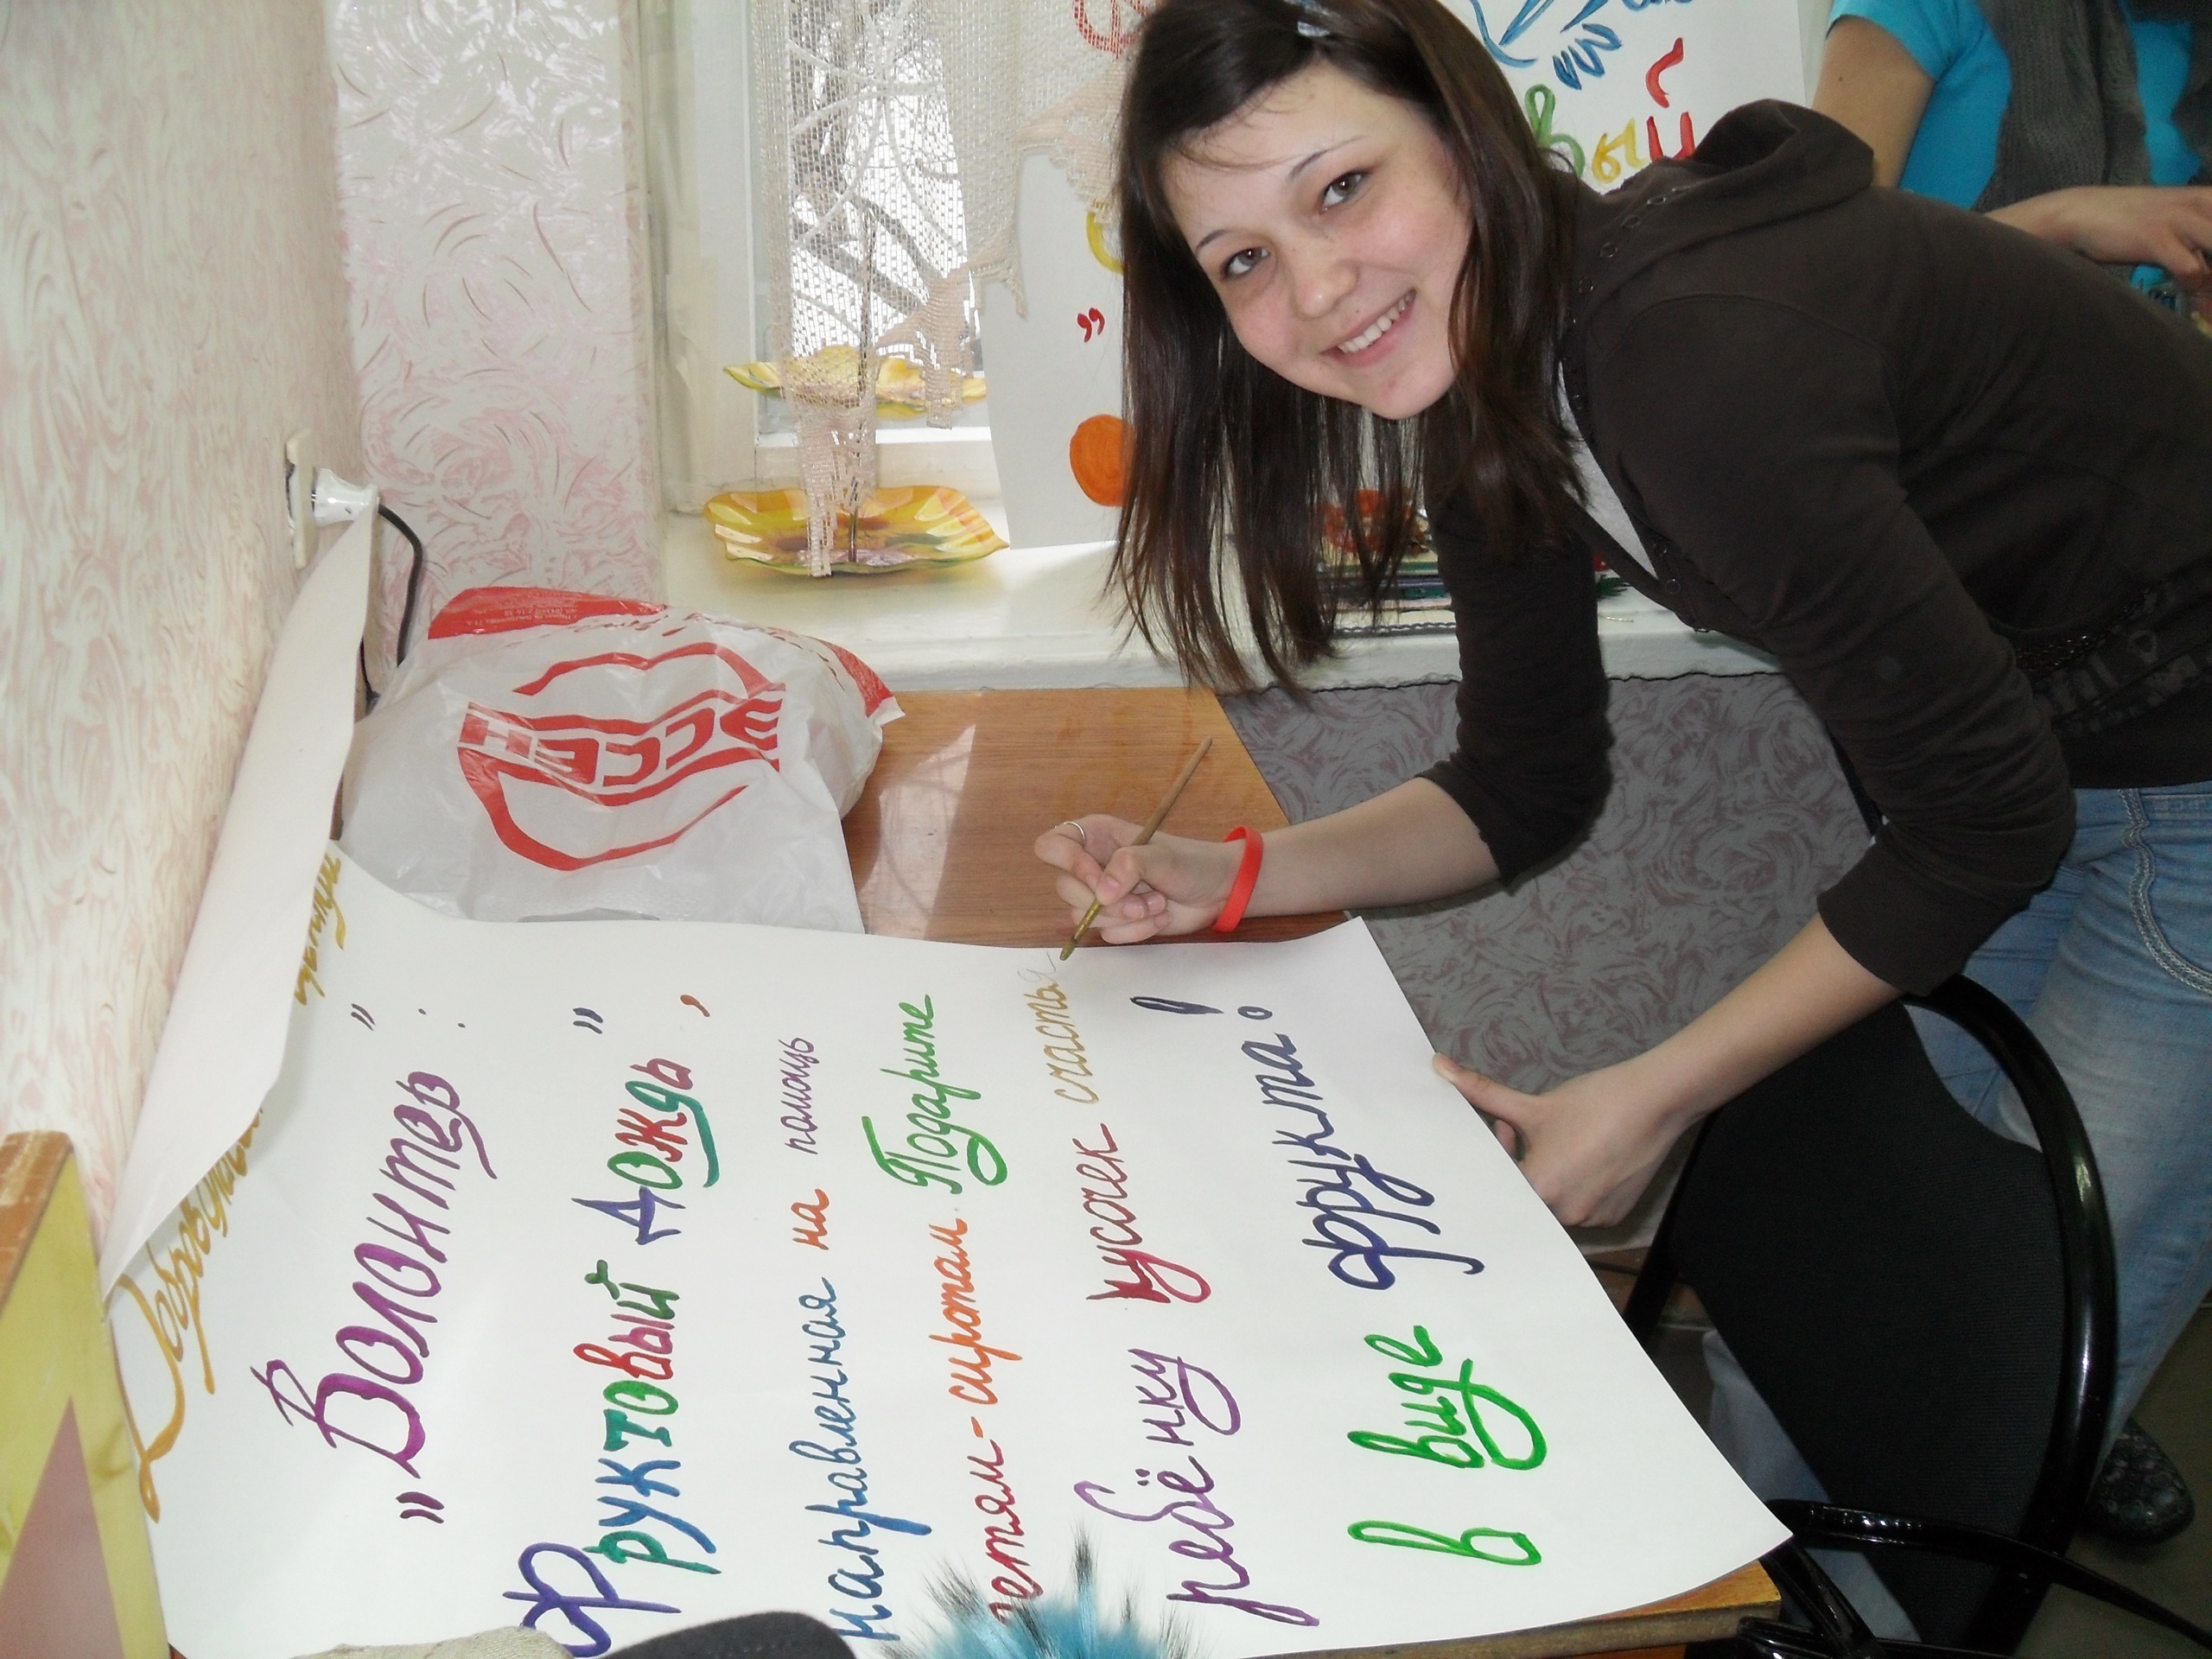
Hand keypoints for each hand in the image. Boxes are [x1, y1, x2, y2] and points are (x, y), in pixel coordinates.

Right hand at [1032, 816, 1243, 942]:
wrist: (1216, 891)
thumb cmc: (1189, 862)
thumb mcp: (1160, 856)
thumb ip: (1128, 865)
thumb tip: (1102, 894)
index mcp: (1095, 836)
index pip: (1051, 846)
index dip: (1069, 864)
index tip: (1100, 878)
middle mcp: (1090, 865)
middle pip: (1064, 889)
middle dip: (1107, 901)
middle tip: (1142, 898)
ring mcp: (1100, 895)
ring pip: (1082, 917)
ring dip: (1125, 916)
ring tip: (1157, 904)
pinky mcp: (1113, 921)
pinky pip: (1106, 934)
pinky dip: (1135, 931)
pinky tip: (1158, 917)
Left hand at [1430, 1053, 1696, 1227]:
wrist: (1654, 1102)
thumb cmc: (1594, 1103)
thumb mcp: (1532, 1103)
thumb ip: (1481, 1093)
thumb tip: (1440, 1066)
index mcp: (1541, 1189)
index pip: (1498, 1185)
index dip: (1495, 1158)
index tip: (1500, 1134)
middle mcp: (1566, 1214)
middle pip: (1524, 1196)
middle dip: (1516, 1165)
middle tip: (1520, 1132)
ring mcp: (1593, 1219)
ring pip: (1551, 1203)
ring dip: (1544, 1176)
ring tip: (1556, 1142)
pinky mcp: (1613, 1216)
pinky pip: (1579, 1207)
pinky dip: (1572, 1186)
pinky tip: (1582, 1156)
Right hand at [1993, 186, 2211, 286]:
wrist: (2083, 213)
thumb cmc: (2128, 222)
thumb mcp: (2173, 228)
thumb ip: (2197, 250)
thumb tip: (2207, 283)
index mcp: (2210, 198)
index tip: (2209, 282)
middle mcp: (2203, 203)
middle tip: (2208, 292)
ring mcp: (2181, 219)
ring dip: (2211, 285)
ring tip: (2204, 297)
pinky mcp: (2157, 238)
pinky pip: (2192, 270)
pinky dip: (2192, 285)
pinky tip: (2182, 286)